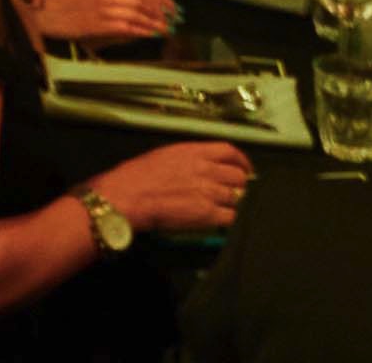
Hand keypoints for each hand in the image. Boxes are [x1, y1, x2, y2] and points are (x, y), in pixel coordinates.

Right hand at [87, 140, 250, 235]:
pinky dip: (226, 219)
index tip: (244, 168)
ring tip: (217, 206)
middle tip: (232, 191)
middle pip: (238, 176)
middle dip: (238, 184)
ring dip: (230, 203)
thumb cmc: (136, 177)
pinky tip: (215, 219)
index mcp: (193, 152)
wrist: (127, 197)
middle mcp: (205, 170)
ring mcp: (208, 192)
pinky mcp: (207, 214)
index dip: (241, 161)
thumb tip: (203, 165)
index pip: (229, 151)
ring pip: (237, 198)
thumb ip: (188, 159)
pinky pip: (230, 217)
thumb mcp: (163, 155)